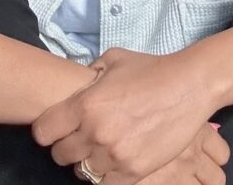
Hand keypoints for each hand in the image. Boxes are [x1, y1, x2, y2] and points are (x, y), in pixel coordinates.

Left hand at [32, 48, 216, 184]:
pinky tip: (116, 160)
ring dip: (88, 161)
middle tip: (81, 137)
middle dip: (67, 146)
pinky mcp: (133, 171)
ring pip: (82, 172)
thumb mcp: (112, 60)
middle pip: (60, 155)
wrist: (188, 87)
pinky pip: (105, 184)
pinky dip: (107, 175)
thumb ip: (88, 74)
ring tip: (102, 148)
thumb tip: (76, 84)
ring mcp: (115, 155)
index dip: (48, 129)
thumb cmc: (150, 70)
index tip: (57, 126)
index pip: (43, 131)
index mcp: (86, 104)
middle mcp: (95, 132)